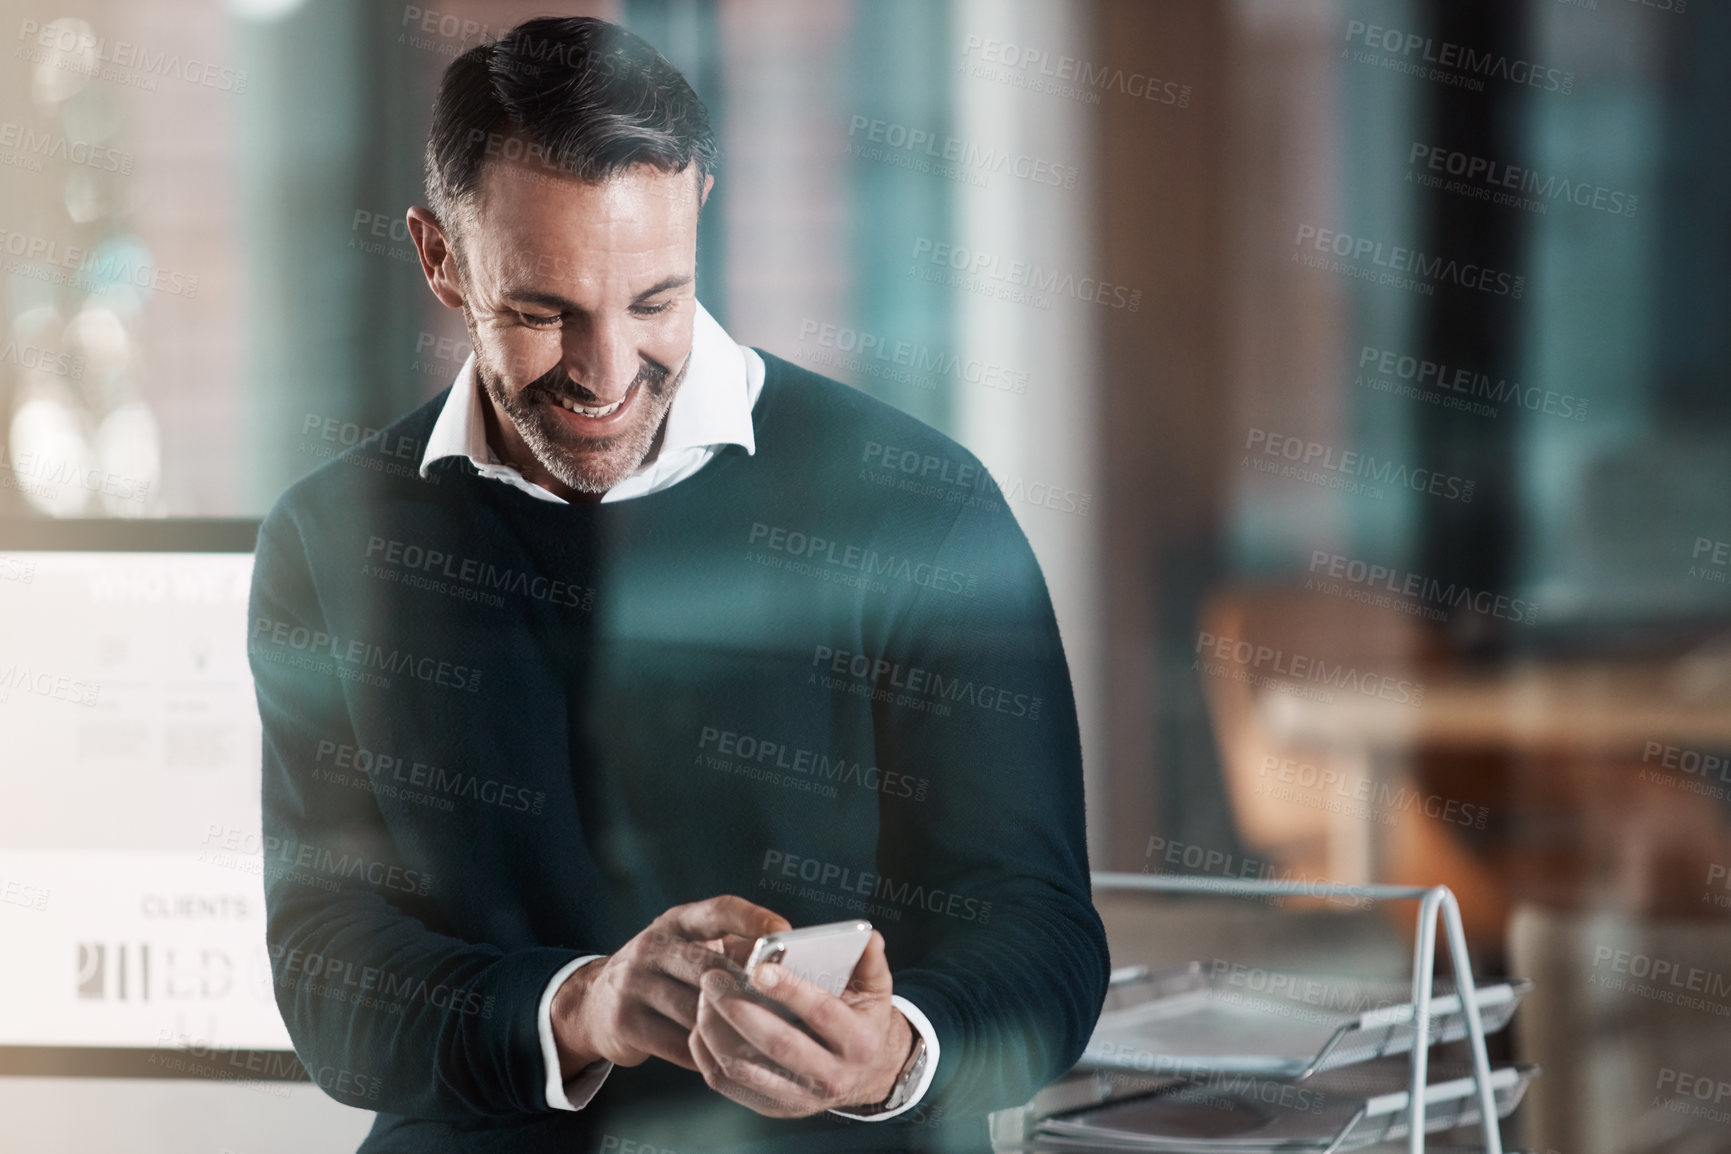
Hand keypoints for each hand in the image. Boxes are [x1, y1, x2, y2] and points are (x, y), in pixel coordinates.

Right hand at [551, 895, 788, 1075]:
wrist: (594, 1002)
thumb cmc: (663, 972)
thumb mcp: (687, 947)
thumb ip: (730, 949)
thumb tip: (786, 963)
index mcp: (676, 921)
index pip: (718, 910)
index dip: (752, 918)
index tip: (784, 931)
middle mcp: (652, 946)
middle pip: (709, 966)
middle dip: (746, 987)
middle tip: (782, 1005)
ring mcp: (634, 984)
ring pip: (695, 1011)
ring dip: (730, 1028)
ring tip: (764, 1040)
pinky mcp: (625, 1022)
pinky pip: (678, 1045)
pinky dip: (708, 1055)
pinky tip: (729, 1060)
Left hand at [690, 929, 913, 1116]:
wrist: (863, 1075)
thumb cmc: (862, 1020)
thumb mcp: (875, 991)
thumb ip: (870, 962)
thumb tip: (869, 935)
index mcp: (859, 1041)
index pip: (822, 1012)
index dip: (789, 990)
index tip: (757, 967)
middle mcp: (832, 1076)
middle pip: (778, 1044)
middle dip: (739, 1009)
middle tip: (712, 977)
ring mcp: (801, 1097)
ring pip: (746, 1068)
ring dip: (716, 1031)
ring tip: (702, 997)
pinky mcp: (775, 1107)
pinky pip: (730, 1085)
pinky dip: (709, 1056)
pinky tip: (701, 1025)